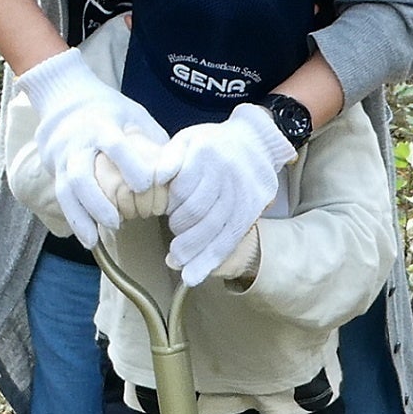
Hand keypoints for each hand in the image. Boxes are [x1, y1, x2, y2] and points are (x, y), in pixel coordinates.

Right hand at [18, 52, 166, 246]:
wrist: (65, 98)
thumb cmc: (110, 110)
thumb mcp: (133, 113)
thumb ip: (153, 138)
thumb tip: (177, 168)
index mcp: (102, 125)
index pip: (113, 144)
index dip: (128, 164)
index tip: (144, 185)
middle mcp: (78, 143)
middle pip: (81, 174)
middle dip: (97, 200)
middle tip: (118, 221)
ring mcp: (63, 158)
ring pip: (66, 191)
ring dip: (81, 216)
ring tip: (96, 238)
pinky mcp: (56, 171)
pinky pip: (62, 199)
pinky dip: (75, 220)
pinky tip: (88, 238)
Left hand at [162, 105, 295, 285]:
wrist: (255, 141)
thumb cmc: (213, 144)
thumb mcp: (187, 139)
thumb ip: (169, 157)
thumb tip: (157, 178)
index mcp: (206, 153)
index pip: (182, 190)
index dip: (169, 208)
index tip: (162, 215)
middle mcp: (227, 173)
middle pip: (199, 214)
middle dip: (182, 235)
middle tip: (172, 250)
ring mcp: (243, 192)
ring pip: (216, 230)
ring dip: (196, 254)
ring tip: (181, 268)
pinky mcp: (253, 207)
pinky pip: (232, 237)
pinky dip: (213, 258)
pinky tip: (198, 274)